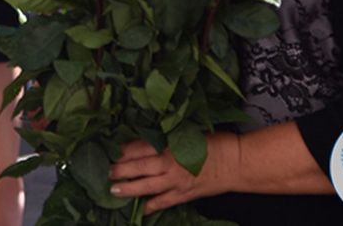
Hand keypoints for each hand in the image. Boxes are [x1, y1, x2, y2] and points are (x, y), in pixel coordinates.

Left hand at [109, 134, 239, 212]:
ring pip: (147, 186)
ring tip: (114, 189)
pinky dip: (152, 206)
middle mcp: (169, 164)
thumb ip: (167, 136)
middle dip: (119, 170)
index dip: (121, 150)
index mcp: (169, 145)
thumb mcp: (187, 132)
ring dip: (129, 188)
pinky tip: (142, 209)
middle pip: (138, 167)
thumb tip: (146, 136)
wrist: (237, 162)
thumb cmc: (214, 142)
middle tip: (105, 171)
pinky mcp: (185, 194)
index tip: (108, 150)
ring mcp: (177, 182)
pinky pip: (165, 202)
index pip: (138, 147)